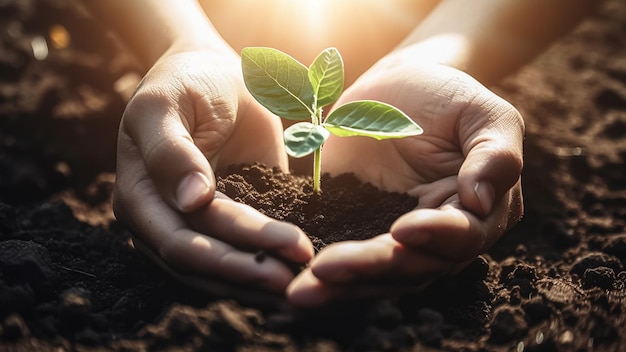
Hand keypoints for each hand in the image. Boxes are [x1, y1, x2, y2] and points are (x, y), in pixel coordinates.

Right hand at [113, 48, 313, 295]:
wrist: (212, 71)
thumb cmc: (183, 82)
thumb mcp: (165, 105)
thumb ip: (170, 151)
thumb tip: (190, 202)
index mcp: (139, 198)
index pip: (181, 244)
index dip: (227, 259)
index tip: (278, 261)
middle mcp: (165, 220)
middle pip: (206, 263)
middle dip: (251, 273)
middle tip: (298, 280)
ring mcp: (199, 223)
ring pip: (227, 265)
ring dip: (262, 277)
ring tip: (304, 281)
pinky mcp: (231, 217)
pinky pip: (249, 246)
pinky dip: (271, 258)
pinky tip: (299, 267)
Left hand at [287, 54, 523, 305]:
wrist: (401, 86)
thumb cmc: (449, 96)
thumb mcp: (484, 113)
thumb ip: (495, 155)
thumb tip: (478, 202)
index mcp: (476, 213)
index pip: (461, 235)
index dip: (435, 236)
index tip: (403, 230)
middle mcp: (437, 237)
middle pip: (410, 265)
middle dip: (369, 268)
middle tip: (327, 270)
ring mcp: (393, 236)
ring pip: (374, 272)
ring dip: (339, 284)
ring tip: (300, 292)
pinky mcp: (357, 227)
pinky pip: (342, 255)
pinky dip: (322, 273)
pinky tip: (294, 281)